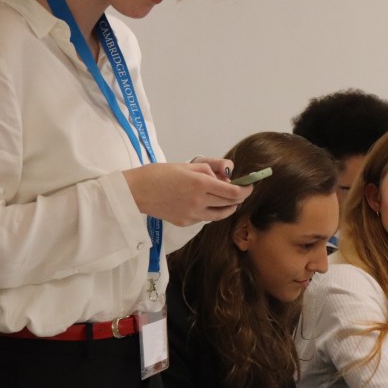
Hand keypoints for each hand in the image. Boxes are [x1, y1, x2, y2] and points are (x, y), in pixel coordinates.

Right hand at [123, 160, 250, 225]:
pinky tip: (207, 203)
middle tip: (240, 190)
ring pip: (220, 214)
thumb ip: (210, 169)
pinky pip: (205, 217)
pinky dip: (212, 211)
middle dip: (238, 197)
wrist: (137, 191)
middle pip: (229, 204)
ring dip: (228, 207)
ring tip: (228, 199)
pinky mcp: (185, 222)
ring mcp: (192, 214)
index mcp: (200, 184)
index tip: (250, 186)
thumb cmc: (160, 173)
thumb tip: (226, 175)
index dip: (245, 190)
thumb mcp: (188, 165)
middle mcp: (199, 201)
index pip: (233, 192)